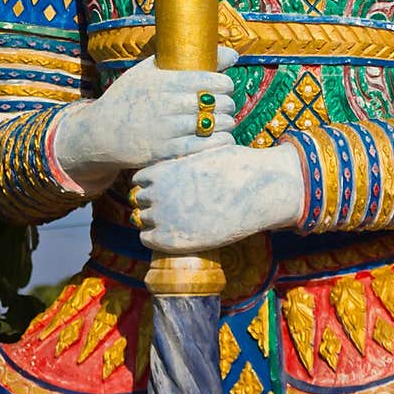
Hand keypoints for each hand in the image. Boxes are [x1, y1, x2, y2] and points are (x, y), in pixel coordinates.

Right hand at [52, 45, 237, 190]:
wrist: (100, 133)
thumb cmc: (128, 96)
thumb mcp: (149, 70)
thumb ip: (188, 59)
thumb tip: (232, 55)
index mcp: (163, 80)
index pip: (210, 80)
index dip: (225, 84)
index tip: (224, 87)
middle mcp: (165, 104)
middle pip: (215, 103)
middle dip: (227, 104)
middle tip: (225, 105)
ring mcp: (165, 129)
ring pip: (212, 125)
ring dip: (225, 124)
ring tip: (224, 121)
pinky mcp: (165, 152)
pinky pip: (203, 147)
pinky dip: (219, 143)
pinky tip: (223, 139)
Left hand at [132, 141, 304, 252]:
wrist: (255, 192)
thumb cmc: (236, 169)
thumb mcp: (204, 154)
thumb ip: (184, 160)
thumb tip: (179, 162)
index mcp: (164, 170)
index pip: (140, 179)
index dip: (152, 184)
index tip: (165, 188)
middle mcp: (158, 193)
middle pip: (138, 200)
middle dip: (151, 202)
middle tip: (171, 206)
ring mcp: (164, 216)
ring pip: (141, 220)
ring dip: (153, 220)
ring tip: (175, 220)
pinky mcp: (172, 239)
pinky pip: (148, 239)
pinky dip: (156, 237)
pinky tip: (174, 233)